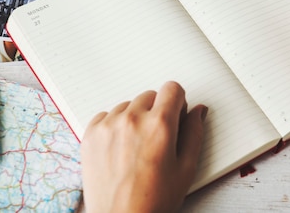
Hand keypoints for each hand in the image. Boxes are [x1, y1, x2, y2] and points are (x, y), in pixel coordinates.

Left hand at [81, 81, 207, 212]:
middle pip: (150, 95)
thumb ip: (194, 133)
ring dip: (135, 118)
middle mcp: (133, 119)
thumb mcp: (186, 168)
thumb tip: (198, 110)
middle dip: (157, 111)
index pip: (172, 88)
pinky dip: (114, 126)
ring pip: (128, 105)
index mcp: (160, 125)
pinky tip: (120, 148)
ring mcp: (109, 125)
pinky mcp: (91, 134)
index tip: (176, 116)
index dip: (178, 102)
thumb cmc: (155, 200)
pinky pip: (107, 115)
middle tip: (157, 138)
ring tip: (137, 147)